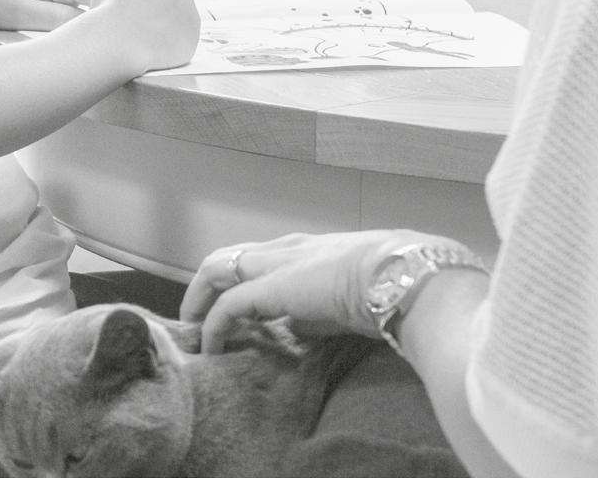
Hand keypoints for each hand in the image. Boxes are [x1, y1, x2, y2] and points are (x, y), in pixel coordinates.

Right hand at [86, 0, 199, 71]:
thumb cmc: (109, 13)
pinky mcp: (191, 42)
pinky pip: (181, 43)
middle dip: (165, 5)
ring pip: (181, 21)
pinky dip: (168, 47)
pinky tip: (149, 50)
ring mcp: (190, 18)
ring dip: (166, 28)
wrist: (119, 42)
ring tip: (140, 38)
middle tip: (145, 18)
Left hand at [180, 230, 453, 352]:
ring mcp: (277, 263)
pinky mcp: (271, 286)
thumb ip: (320, 308)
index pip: (258, 258)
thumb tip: (297, 327)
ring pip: (218, 269)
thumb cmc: (393, 283)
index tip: (226, 312)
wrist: (404, 275)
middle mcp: (286, 248)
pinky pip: (229, 306)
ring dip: (199, 301)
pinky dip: (213, 326)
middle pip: (228, 258)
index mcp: (308, 249)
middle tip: (196, 321)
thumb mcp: (349, 295)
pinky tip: (211, 348)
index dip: (237, 282)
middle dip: (206, 288)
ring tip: (193, 334)